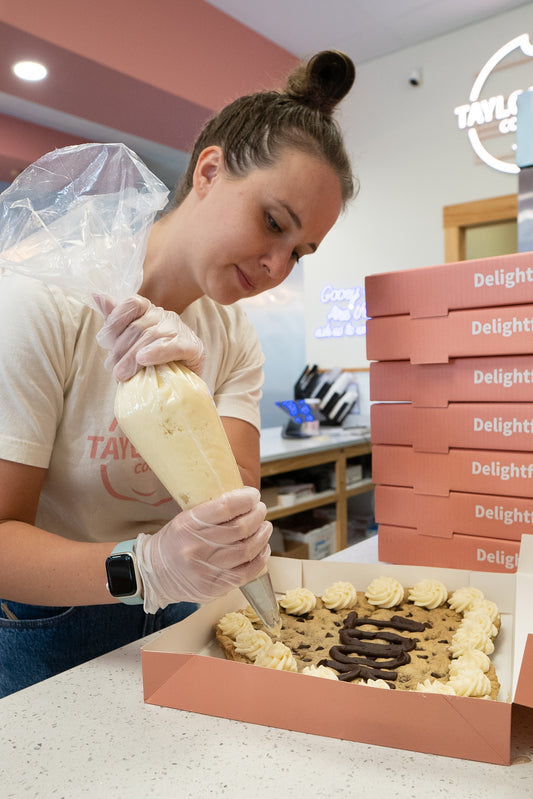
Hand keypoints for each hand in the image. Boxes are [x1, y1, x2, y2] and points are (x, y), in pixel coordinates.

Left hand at [94, 294, 204, 380]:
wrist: (180, 385)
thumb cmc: (151, 364)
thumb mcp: (129, 343)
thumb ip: (116, 321)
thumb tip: (97, 295)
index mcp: (149, 312)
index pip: (132, 303)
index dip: (116, 320)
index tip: (105, 341)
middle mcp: (165, 316)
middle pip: (138, 325)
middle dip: (121, 348)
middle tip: (113, 368)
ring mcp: (180, 330)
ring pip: (152, 336)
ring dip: (132, 357)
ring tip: (122, 374)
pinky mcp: (193, 346)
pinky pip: (172, 345)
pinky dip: (156, 352)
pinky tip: (144, 359)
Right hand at [134, 487, 271, 611]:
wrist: (154, 574)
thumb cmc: (173, 542)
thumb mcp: (184, 519)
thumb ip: (211, 511)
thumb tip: (244, 500)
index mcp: (187, 525)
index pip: (225, 507)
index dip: (245, 499)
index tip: (253, 495)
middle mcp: (197, 548)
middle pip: (241, 528)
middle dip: (257, 515)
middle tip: (261, 509)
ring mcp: (206, 570)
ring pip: (247, 550)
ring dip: (262, 535)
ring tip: (265, 526)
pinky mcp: (215, 587)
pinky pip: (247, 572)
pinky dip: (260, 558)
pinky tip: (263, 548)